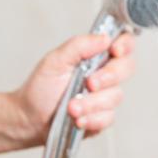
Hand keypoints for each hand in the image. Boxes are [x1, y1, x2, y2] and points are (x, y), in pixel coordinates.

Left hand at [12, 33, 135, 142]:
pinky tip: (77, 119)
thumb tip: (104, 38)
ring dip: (91, 103)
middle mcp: (105, 74)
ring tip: (71, 108)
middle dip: (108, 77)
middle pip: (126, 68)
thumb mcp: (55, 60)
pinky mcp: (103, 117)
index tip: (114, 50)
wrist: (30, 118)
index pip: (123, 44)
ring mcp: (105, 97)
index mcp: (95, 56)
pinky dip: (92, 119)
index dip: (125, 45)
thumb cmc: (41, 88)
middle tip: (89, 83)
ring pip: (115, 96)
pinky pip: (108, 118)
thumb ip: (79, 46)